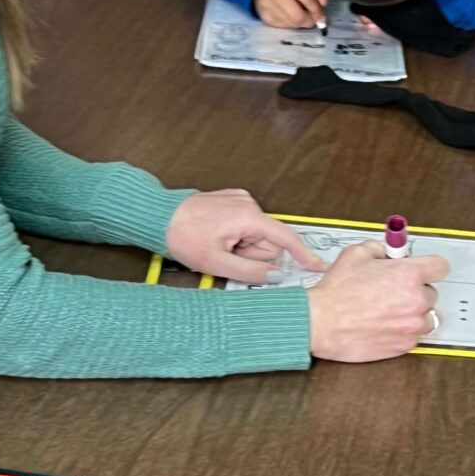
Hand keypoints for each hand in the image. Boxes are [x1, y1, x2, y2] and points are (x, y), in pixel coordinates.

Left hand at [165, 189, 327, 282]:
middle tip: (228, 254)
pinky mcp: (233, 201)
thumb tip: (275, 275)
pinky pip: (246, 226)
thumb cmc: (181, 234)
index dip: (303, 255)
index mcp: (248, 216)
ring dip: (242, 246)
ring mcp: (241, 200)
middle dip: (253, 254)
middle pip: (269, 242)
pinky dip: (236, 236)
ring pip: (257, 236)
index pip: (286, 239)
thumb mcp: (217, 263)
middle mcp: (248, 204)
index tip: (317, 266)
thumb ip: (252, 272)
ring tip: (219, 244)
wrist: (157, 216)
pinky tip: (218, 235)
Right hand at [253, 0, 330, 28]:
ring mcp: (267, 5)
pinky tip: (291, 18)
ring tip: (302, 16)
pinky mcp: (265, 16)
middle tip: (312, 19)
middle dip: (309, 20)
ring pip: (291, 24)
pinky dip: (291, 25)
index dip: (316, 9)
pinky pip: (284, 27)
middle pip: (297, 16)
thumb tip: (324, 1)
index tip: (321, 15)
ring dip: (301, 24)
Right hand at [308, 241, 448, 361]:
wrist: (321, 322)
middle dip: (415, 291)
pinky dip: (403, 331)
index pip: (440, 266)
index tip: (425, 270)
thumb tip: (388, 252)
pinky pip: (414, 336)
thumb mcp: (356, 254)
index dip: (430, 267)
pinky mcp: (404, 345)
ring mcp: (412, 325)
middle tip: (394, 292)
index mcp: (408, 274)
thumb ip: (379, 249)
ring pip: (426, 317)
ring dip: (413, 313)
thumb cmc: (336, 292)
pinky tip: (384, 324)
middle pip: (431, 293)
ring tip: (390, 311)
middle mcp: (416, 300)